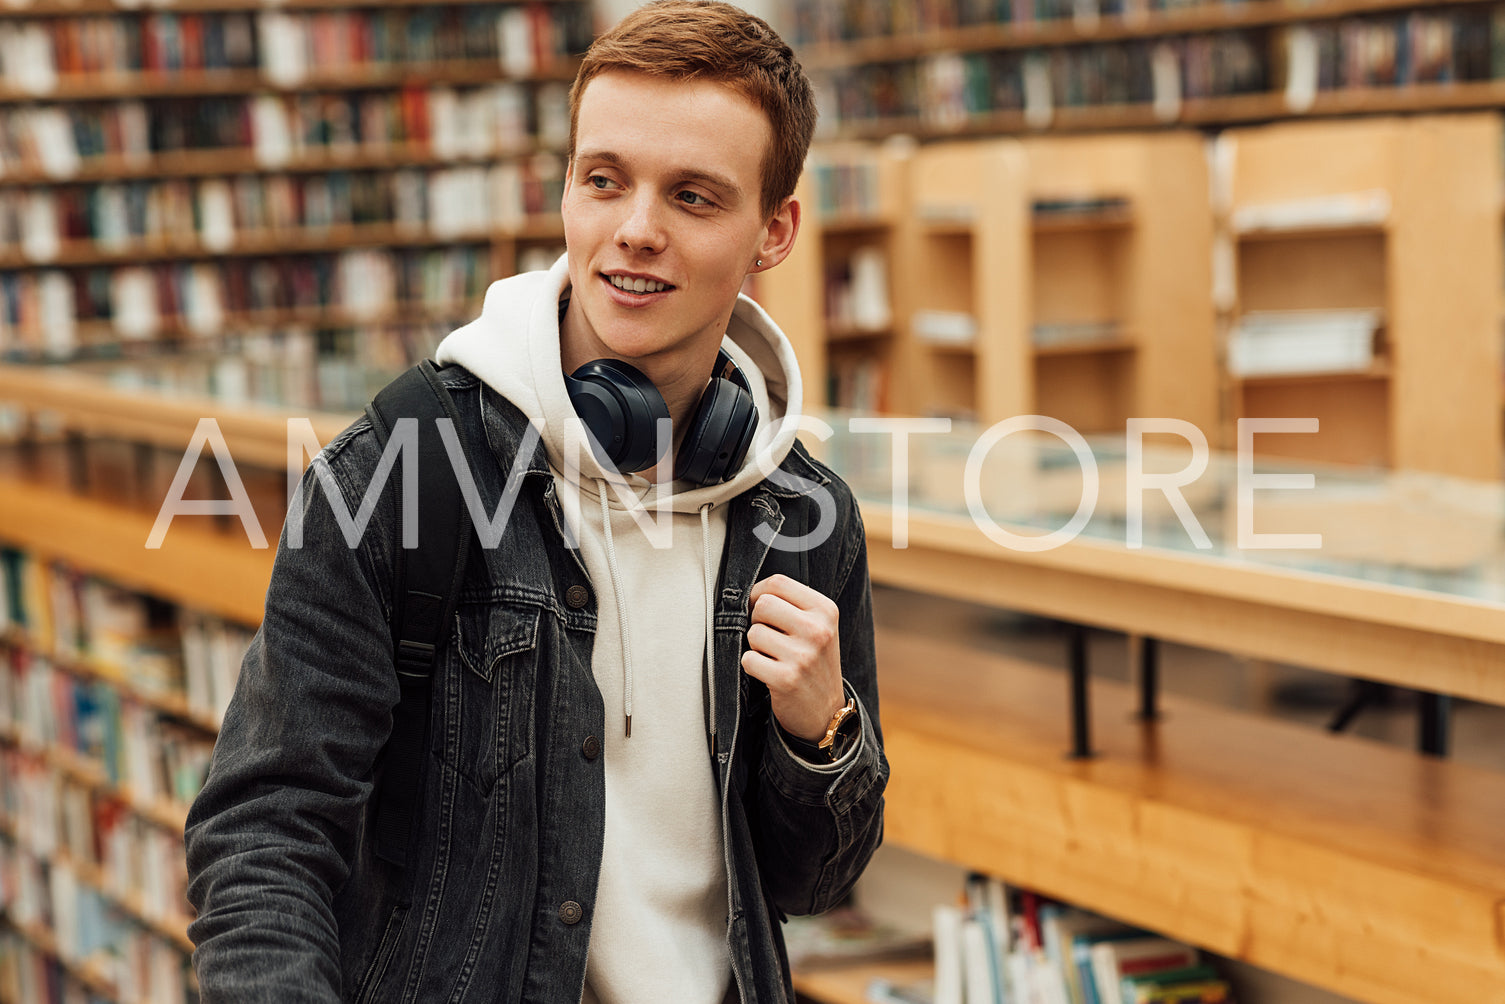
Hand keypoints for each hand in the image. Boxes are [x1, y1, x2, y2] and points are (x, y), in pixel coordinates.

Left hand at [741, 574, 845, 742]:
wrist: (826, 711)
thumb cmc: (814, 662)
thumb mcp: (818, 626)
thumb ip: (791, 604)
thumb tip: (748, 593)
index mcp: (826, 610)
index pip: (777, 582)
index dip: (760, 593)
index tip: (761, 608)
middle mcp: (818, 630)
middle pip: (763, 605)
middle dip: (758, 620)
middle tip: (770, 637)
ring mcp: (803, 656)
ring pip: (753, 633)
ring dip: (756, 647)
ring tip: (775, 658)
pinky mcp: (786, 679)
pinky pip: (748, 659)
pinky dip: (753, 667)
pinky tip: (770, 673)